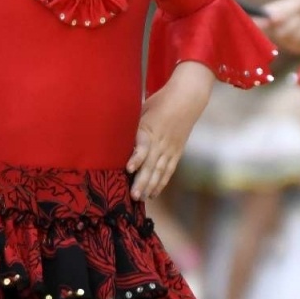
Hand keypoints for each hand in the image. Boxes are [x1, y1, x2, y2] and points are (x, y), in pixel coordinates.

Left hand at [127, 63, 212, 200]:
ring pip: (160, 171)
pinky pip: (168, 171)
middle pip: (151, 164)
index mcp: (149, 129)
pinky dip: (161, 183)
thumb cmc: (159, 103)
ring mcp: (170, 149)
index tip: (129, 168)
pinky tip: (154, 194)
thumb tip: (112, 137)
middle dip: (142, 181)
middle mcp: (160, 142)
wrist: (186, 100)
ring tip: (142, 198)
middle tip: (133, 196)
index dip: (136, 158)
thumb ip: (131, 126)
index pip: (143, 146)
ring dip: (151, 186)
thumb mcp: (141, 110)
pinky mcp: (177, 153)